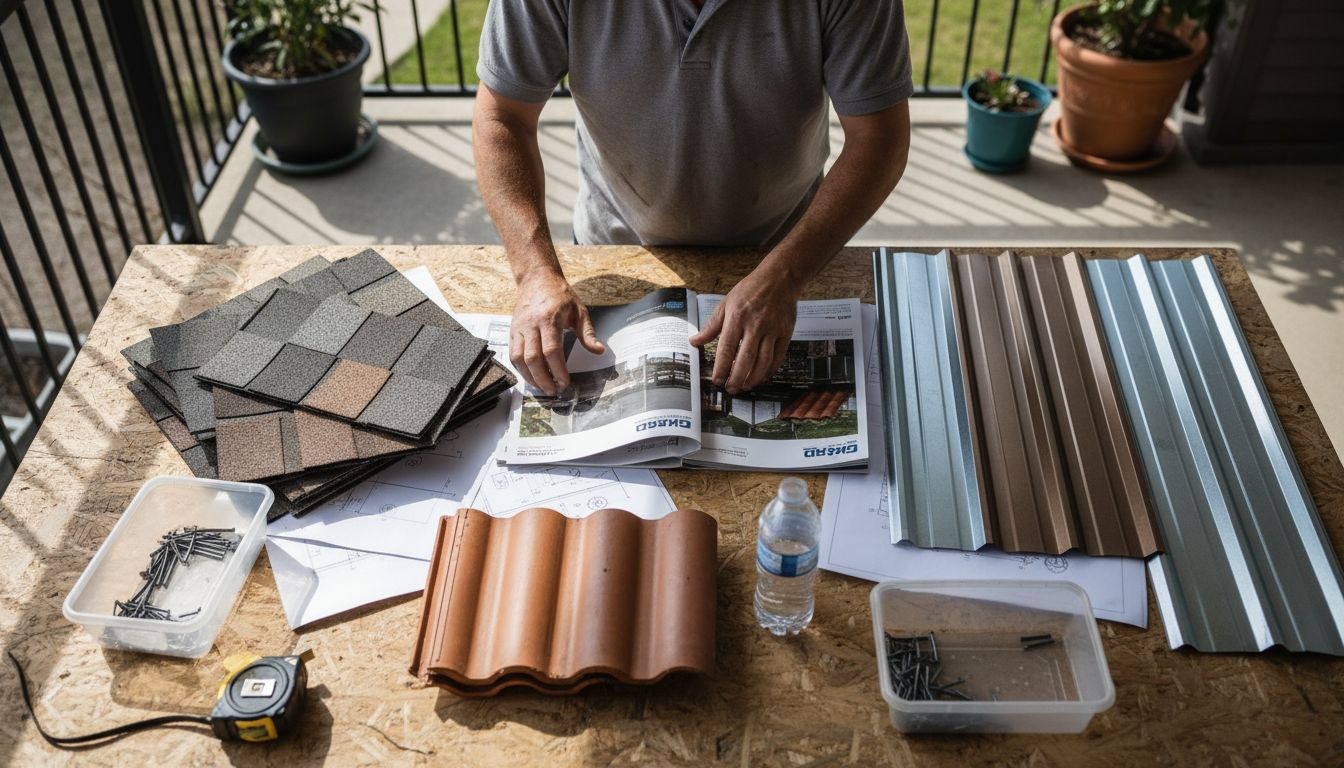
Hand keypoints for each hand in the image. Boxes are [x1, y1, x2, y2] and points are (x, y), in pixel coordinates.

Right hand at [509, 271, 604, 394]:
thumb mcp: (579, 310)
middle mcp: (531, 324)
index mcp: (549, 318)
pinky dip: (520, 369)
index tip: (565, 382)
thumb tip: (599, 351)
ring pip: (519, 358)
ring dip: (530, 377)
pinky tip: (531, 377)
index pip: (552, 350)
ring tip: (542, 387)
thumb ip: (587, 333)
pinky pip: (513, 354)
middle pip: (533, 358)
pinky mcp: (512, 331)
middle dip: (543, 378)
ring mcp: (519, 328)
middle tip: (553, 391)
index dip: (558, 370)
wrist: (537, 278)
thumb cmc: (559, 295)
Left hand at [689, 268, 799, 393]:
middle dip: (737, 378)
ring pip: (763, 362)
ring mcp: (772, 330)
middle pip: (746, 359)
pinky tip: (761, 377)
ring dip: (753, 378)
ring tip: (745, 386)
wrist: (780, 278)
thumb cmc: (750, 289)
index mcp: (737, 317)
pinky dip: (769, 371)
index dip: (721, 367)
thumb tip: (694, 341)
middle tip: (730, 389)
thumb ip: (711, 326)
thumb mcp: (726, 303)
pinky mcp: (785, 333)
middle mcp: (755, 325)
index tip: (717, 380)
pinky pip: (778, 357)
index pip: (727, 348)